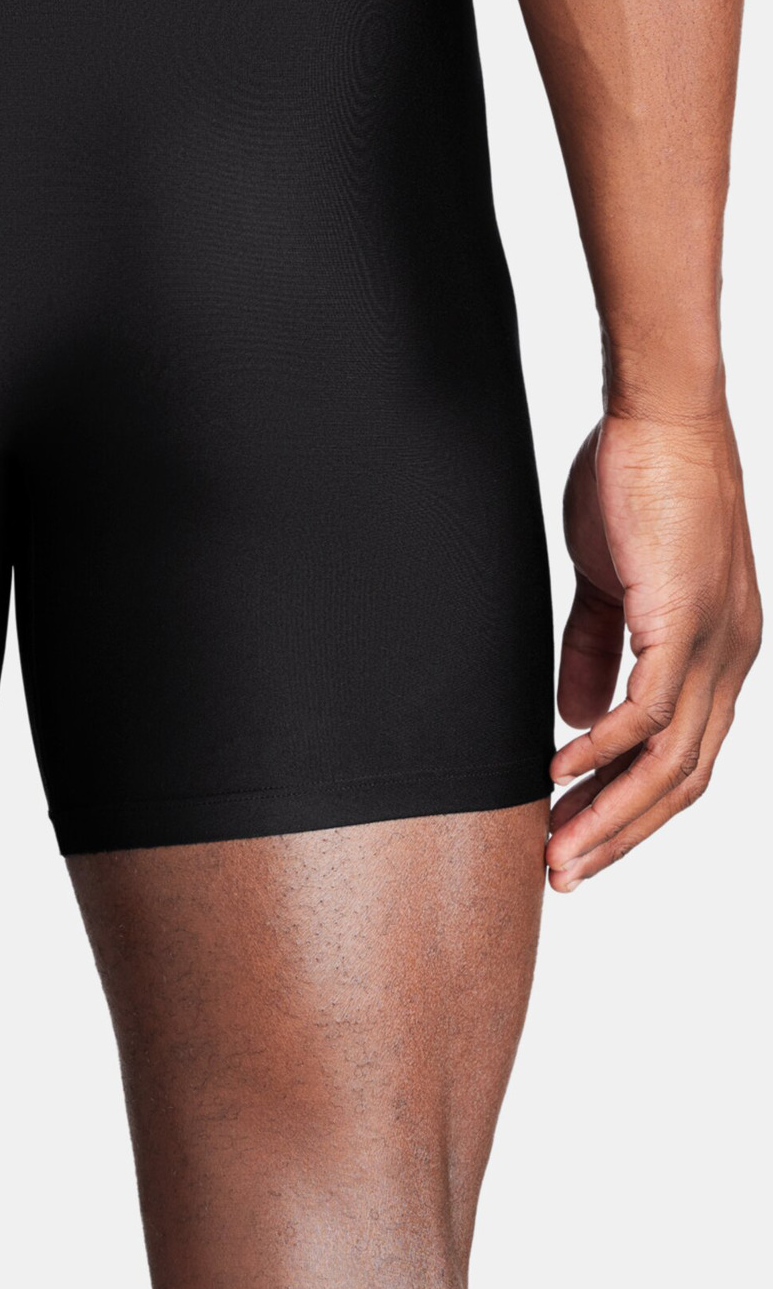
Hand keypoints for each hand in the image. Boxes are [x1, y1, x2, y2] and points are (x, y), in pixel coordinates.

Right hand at [547, 409, 759, 889]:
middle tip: (565, 872)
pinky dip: (604, 751)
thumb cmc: (641, 481)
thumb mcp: (613, 583)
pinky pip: (648, 713)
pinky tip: (561, 769)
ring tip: (558, 846)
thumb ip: (598, 649)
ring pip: (670, 764)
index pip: (683, 759)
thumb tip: (577, 718)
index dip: (632, 808)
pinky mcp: (684, 623)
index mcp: (718, 653)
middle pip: (683, 782)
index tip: (578, 839)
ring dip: (609, 813)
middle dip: (619, 835)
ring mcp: (715, 645)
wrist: (663, 417)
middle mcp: (730, 660)